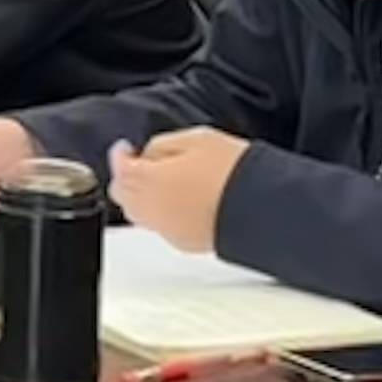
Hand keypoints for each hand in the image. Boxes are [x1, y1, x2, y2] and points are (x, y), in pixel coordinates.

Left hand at [106, 127, 247, 259]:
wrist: (261, 209)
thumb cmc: (233, 171)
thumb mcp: (197, 138)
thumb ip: (162, 145)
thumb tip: (148, 154)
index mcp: (149, 180)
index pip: (119, 169)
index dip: (120, 155)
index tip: (126, 149)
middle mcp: (151, 209)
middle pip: (122, 195)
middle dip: (127, 178)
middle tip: (142, 164)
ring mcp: (167, 229)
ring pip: (138, 214)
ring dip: (142, 197)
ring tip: (163, 182)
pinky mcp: (184, 243)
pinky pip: (160, 226)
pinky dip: (161, 213)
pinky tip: (180, 201)